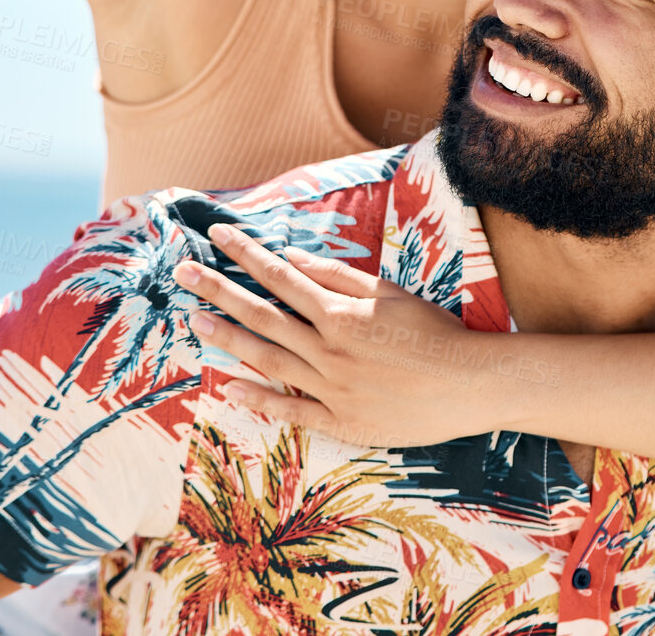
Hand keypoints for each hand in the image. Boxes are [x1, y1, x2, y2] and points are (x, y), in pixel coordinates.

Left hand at [173, 223, 495, 447]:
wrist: (471, 385)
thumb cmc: (435, 334)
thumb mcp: (390, 293)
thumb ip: (339, 277)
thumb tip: (293, 259)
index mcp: (341, 312)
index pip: (280, 275)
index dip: (245, 253)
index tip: (216, 234)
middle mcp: (328, 348)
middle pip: (262, 314)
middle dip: (218, 290)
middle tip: (183, 271)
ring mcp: (330, 387)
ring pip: (267, 359)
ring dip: (227, 339)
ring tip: (194, 321)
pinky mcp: (340, 420)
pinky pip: (290, 410)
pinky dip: (259, 400)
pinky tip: (229, 388)